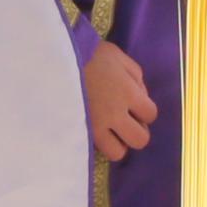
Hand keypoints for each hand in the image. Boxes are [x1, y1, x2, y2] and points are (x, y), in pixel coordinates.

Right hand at [85, 38, 157, 161]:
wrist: (56, 59)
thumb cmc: (88, 54)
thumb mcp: (118, 56)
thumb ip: (135, 76)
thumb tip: (141, 95)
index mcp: (128, 92)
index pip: (151, 115)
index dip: (145, 111)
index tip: (134, 105)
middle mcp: (115, 113)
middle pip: (140, 140)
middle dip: (135, 131)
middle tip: (124, 121)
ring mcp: (96, 126)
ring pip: (117, 152)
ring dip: (117, 143)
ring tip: (109, 131)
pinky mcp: (79, 132)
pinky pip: (95, 150)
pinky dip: (98, 144)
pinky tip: (94, 130)